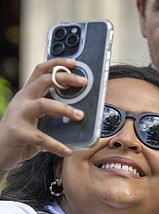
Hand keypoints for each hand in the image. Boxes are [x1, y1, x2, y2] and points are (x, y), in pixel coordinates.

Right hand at [0, 58, 85, 173]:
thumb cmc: (20, 134)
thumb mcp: (36, 118)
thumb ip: (51, 111)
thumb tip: (79, 111)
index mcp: (28, 94)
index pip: (41, 70)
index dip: (58, 63)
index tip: (75, 63)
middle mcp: (23, 100)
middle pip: (45, 80)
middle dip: (66, 78)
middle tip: (84, 82)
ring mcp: (19, 115)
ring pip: (44, 104)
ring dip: (65, 108)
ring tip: (80, 116)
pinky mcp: (19, 133)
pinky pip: (41, 138)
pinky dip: (56, 145)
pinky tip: (67, 150)